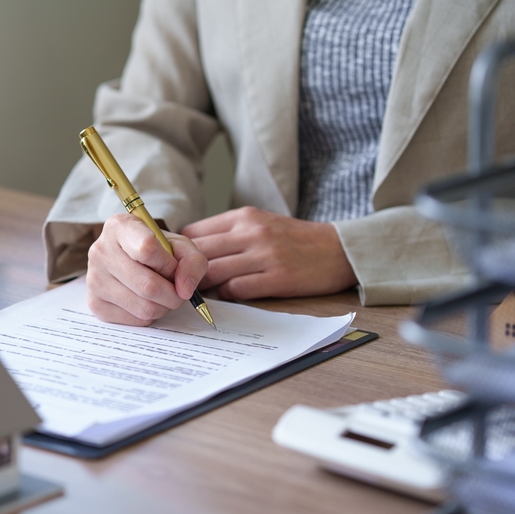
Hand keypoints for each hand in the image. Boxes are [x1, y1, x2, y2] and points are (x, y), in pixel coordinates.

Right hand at [87, 213, 207, 325]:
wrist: (131, 261)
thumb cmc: (157, 251)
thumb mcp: (180, 246)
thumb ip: (192, 262)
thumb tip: (185, 290)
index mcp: (119, 227)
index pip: (147, 249)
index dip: (169, 265)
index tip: (174, 267)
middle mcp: (100, 251)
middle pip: (147, 285)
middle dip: (173, 294)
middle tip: (177, 290)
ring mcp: (93, 279)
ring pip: (144, 307)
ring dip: (163, 307)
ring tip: (162, 295)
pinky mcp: (95, 303)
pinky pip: (134, 320)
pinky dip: (148, 316)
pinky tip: (145, 302)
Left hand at [181, 207, 356, 300]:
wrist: (339, 250)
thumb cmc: (293, 240)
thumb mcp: (260, 223)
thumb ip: (227, 233)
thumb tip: (188, 251)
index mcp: (244, 216)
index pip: (193, 232)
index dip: (179, 252)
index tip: (175, 265)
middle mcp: (252, 232)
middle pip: (198, 253)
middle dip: (184, 271)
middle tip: (179, 284)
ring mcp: (265, 255)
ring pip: (213, 272)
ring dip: (202, 286)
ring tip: (200, 293)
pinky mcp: (277, 278)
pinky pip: (236, 289)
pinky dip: (226, 296)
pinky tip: (228, 296)